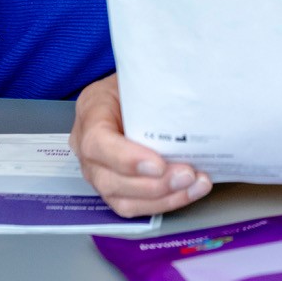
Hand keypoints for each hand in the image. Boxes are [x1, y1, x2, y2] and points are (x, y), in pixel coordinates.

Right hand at [70, 73, 211, 217]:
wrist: (136, 87)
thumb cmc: (140, 80)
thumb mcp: (143, 74)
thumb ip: (157, 85)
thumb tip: (193, 94)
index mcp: (91, 109)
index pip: (97, 142)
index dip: (126, 159)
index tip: (159, 164)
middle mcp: (87, 145)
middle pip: (109, 179)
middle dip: (153, 184)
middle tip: (187, 175)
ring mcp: (98, 170)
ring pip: (123, 199)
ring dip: (164, 198)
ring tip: (194, 184)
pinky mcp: (115, 186)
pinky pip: (136, 206)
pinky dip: (165, 202)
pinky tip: (189, 192)